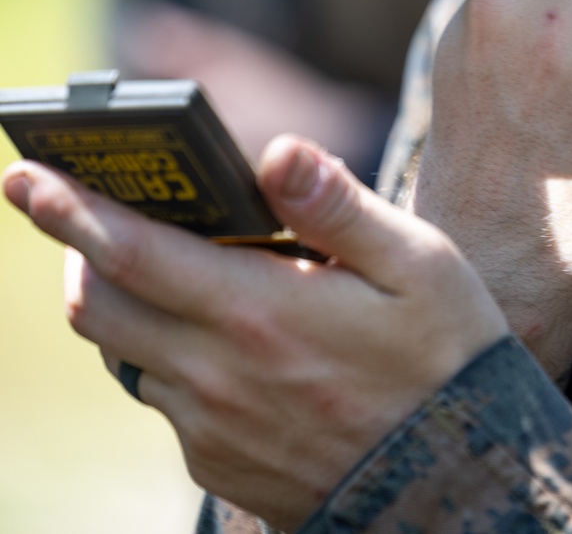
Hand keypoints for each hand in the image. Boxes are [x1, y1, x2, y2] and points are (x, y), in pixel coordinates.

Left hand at [2, 142, 505, 532]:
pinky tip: (225, 334)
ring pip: (124, 353)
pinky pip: (164, 398)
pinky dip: (168, 353)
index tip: (27, 175)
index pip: (131, 252)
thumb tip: (276, 152)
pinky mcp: (219, 465)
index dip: (69, 210)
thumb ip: (337, 205)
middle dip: (76, 250)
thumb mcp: (417, 263)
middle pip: (98, 306)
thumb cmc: (446, 354)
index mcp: (259, 312)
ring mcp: (211, 428)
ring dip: (124, 301)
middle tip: (88, 211)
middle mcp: (218, 375)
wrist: (464, 482)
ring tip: (167, 264)